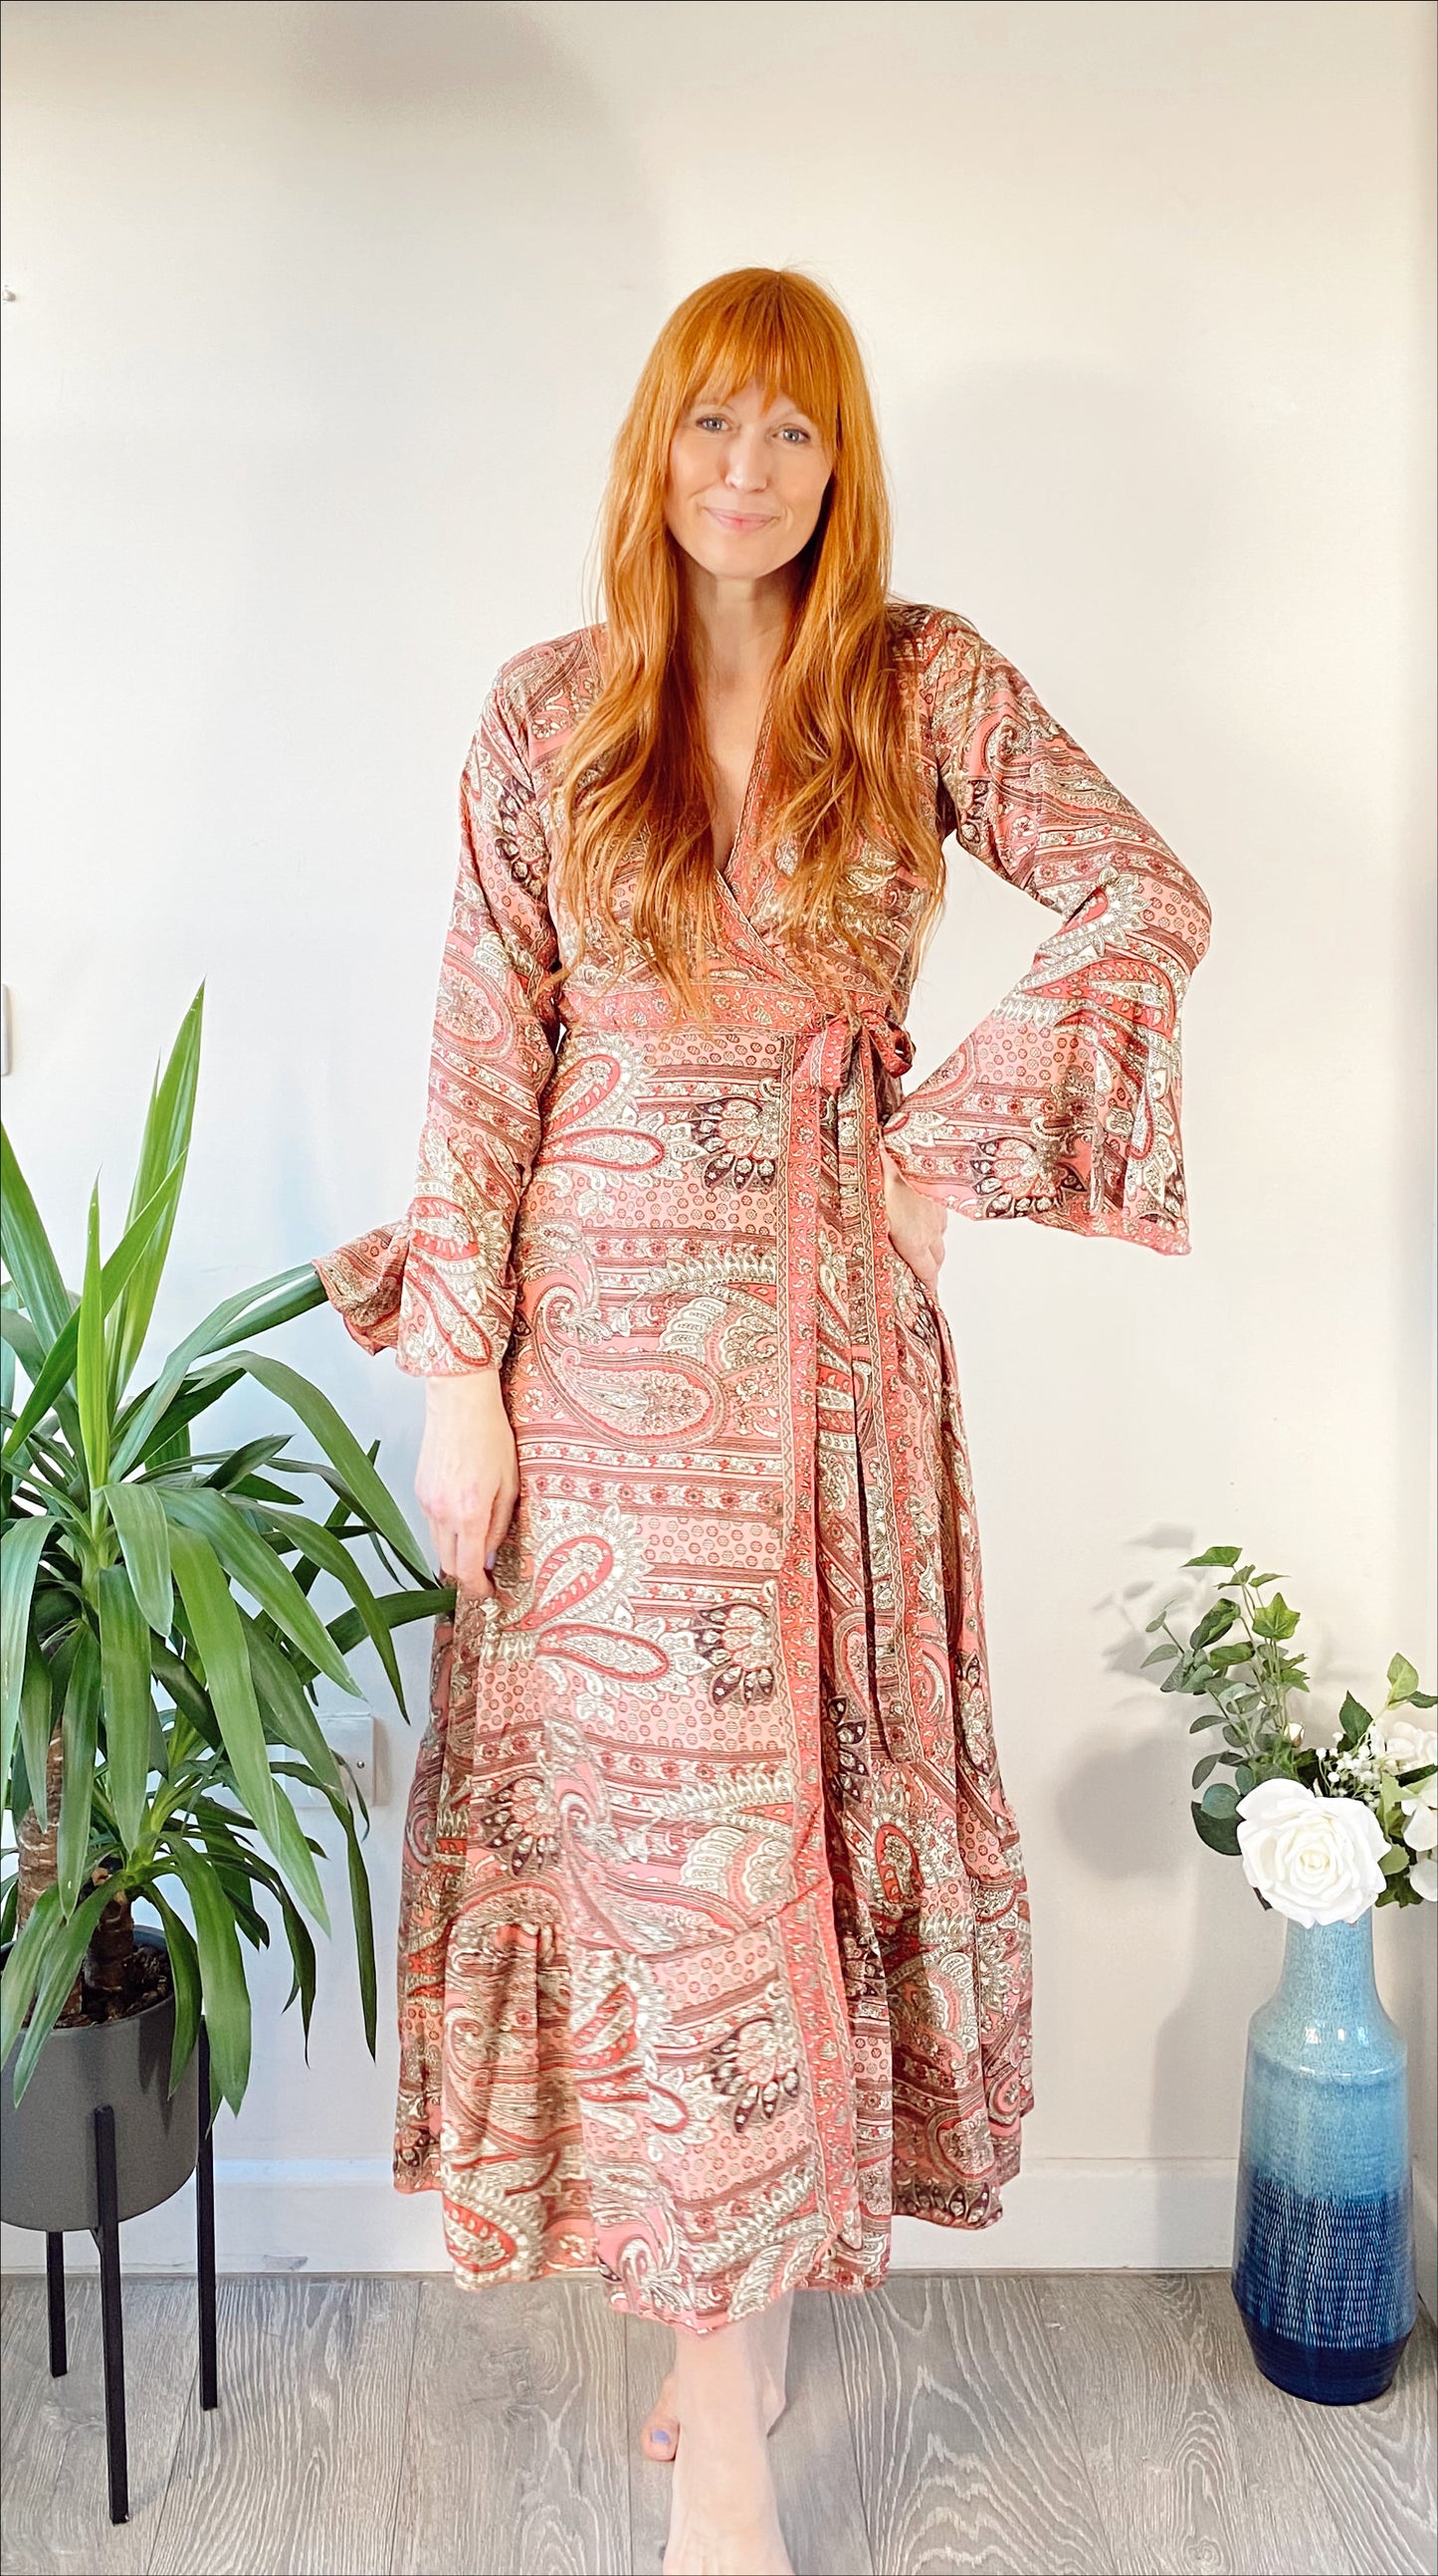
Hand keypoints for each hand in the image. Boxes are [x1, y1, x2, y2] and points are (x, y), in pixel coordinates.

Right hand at [415, 1368, 517, 1599]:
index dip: (478, 1589)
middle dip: (467, 1575)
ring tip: (478, 1542)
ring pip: (437, 1545)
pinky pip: (431, 1524)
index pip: (468, 1570)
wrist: (460, 1401)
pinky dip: (447, 1530)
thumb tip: (492, 1558)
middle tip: (486, 1574)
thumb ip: (500, 1526)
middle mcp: (441, 1512)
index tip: (489, 1593)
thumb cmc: (491, 1435)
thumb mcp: (510, 1485)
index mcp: (469, 1513)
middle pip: (448, 1565)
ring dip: (456, 1551)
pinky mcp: (419, 1491)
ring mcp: (425, 1502)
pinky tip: (464, 1515)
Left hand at [879, 1140, 947, 1295]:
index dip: (929, 1290)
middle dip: (929, 1269)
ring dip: (931, 1242)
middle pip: (937, 1256)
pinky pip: (937, 1208)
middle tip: (920, 1278)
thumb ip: (873, 1243)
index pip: (927, 1273)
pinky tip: (919, 1211)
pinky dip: (931, 1217)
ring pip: (939, 1230)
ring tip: (918, 1246)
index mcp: (913, 1238)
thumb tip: (874, 1260)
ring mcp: (935, 1202)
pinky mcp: (935, 1183)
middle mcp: (930, 1223)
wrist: (899, 1136)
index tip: (930, 1302)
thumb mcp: (867, 1218)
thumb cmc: (874, 1176)